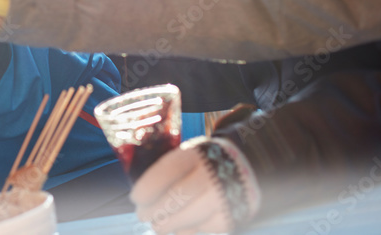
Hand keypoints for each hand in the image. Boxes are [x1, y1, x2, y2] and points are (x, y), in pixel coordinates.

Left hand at [131, 137, 260, 234]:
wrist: (245, 166)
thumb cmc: (203, 163)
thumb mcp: (187, 155)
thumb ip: (168, 171)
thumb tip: (142, 197)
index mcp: (196, 154)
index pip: (168, 170)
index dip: (148, 187)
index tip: (135, 198)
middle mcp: (213, 173)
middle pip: (178, 197)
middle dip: (156, 210)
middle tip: (142, 216)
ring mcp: (225, 196)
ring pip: (191, 216)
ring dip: (169, 224)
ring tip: (157, 226)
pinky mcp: (234, 214)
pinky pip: (206, 228)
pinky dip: (189, 230)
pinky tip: (179, 229)